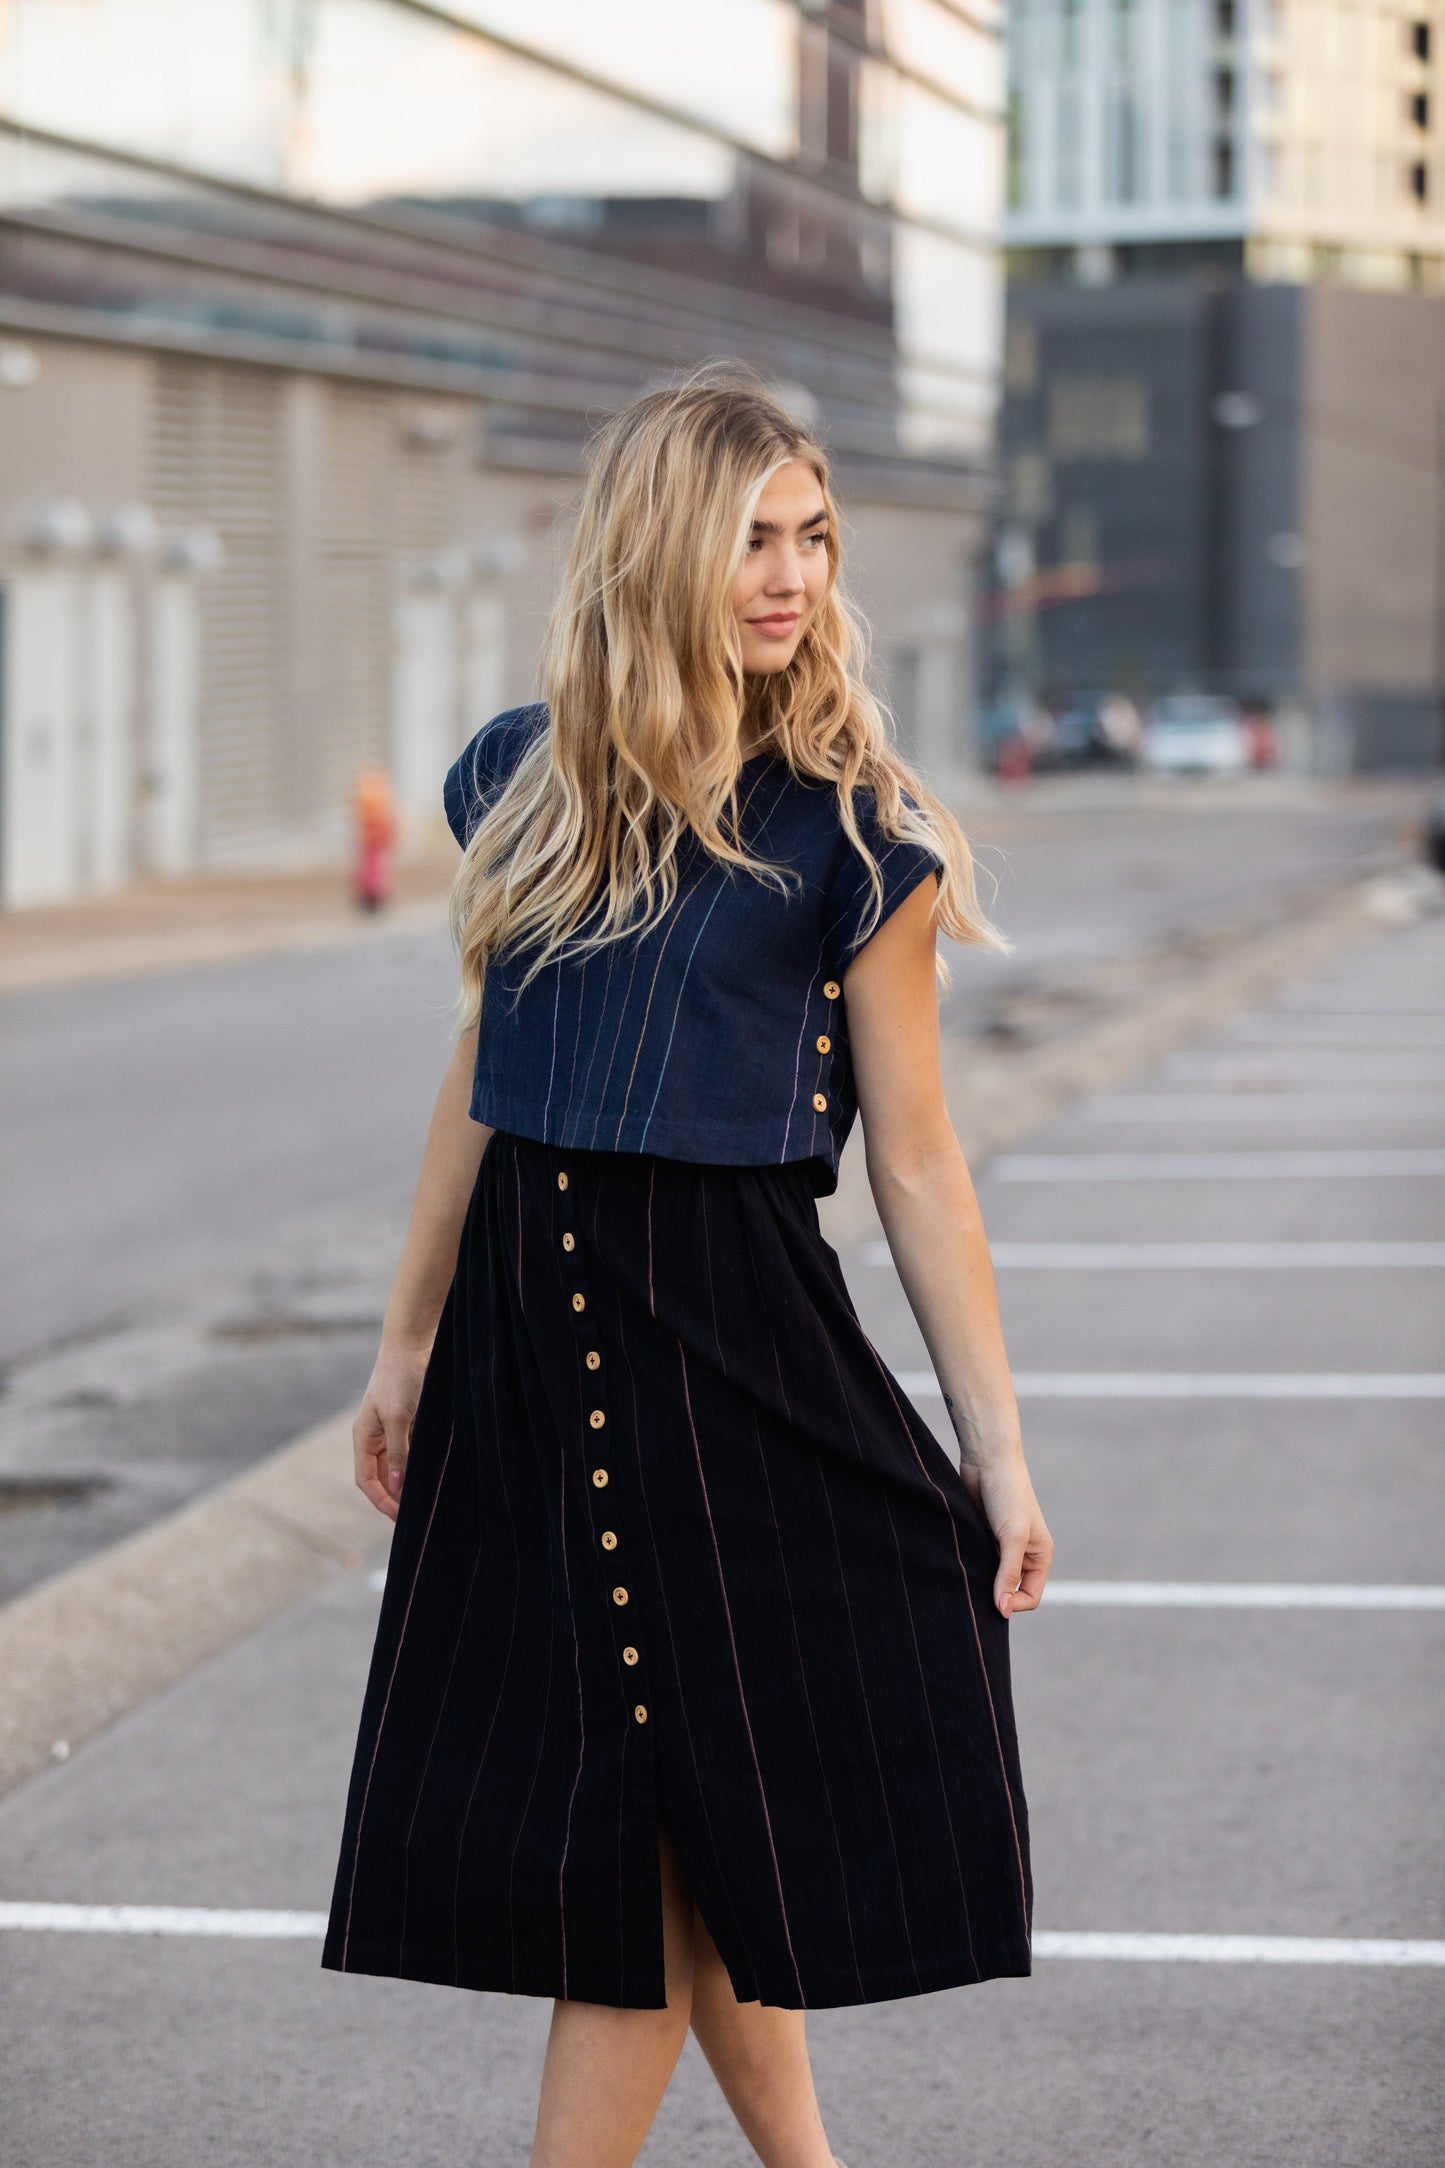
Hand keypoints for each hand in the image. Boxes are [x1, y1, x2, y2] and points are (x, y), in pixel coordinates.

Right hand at [353, 1340, 429, 1521]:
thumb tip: (397, 1485)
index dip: (381, 1501)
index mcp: (364, 1437)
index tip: (400, 1519)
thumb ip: (398, 1452)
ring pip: (400, 1466)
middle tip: (420, 1515)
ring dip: (412, 1482)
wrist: (414, 1343)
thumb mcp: (399, 1417)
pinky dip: (423, 1464)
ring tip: (431, 1500)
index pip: (367, 1480)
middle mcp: (376, 1437)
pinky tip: (438, 1474)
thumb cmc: (401, 1377)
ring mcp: (394, 1430)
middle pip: (383, 1477)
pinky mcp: (412, 1422)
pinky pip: (415, 1451)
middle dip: (398, 1497)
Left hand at [958, 1452, 1053, 1618]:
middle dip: (995, 1595)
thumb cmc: (1008, 1494)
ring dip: (980, 1580)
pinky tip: (959, 1562)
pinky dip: (969, 1566)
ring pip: (990, 1578)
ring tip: (966, 1574)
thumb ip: (1008, 1573)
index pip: (1031, 1596)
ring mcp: (1000, 1546)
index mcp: (1039, 1556)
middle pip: (1010, 1590)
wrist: (987, 1460)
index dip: (1014, 1603)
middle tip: (975, 1590)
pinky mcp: (982, 1537)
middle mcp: (1022, 1554)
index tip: (993, 1601)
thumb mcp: (1012, 1537)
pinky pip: (977, 1562)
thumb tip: (1003, 1610)